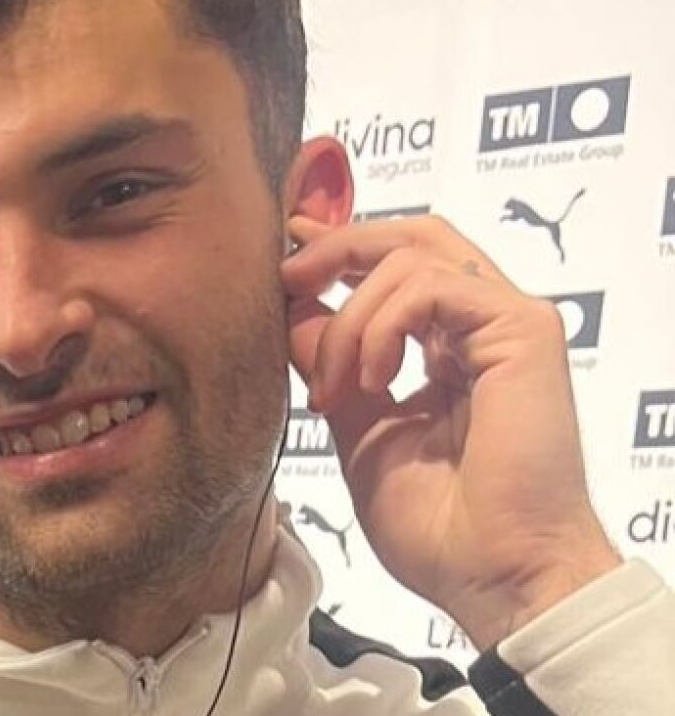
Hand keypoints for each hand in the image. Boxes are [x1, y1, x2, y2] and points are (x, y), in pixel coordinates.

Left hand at [281, 214, 620, 650]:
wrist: (491, 576)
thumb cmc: (436, 525)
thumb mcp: (357, 426)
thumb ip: (331, 361)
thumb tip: (294, 307)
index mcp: (452, 349)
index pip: (399, 266)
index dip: (340, 248)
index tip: (286, 253)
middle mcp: (484, 327)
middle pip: (412, 235)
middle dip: (337, 247)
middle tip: (288, 278)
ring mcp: (508, 323)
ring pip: (411, 256)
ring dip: (350, 318)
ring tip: (339, 387)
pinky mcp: (524, 330)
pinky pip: (433, 286)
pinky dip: (384, 324)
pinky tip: (373, 380)